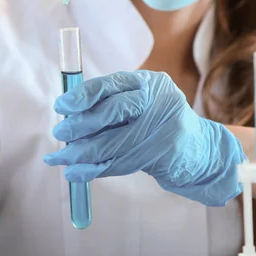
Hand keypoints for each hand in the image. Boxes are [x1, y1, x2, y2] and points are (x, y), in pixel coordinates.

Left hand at [44, 71, 246, 206]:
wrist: (198, 149)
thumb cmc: (156, 122)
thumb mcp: (140, 102)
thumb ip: (108, 103)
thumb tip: (66, 114)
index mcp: (147, 82)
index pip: (110, 85)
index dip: (82, 95)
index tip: (61, 106)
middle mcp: (157, 101)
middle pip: (112, 111)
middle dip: (80, 124)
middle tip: (59, 133)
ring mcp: (163, 128)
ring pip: (112, 143)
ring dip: (80, 153)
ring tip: (58, 158)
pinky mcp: (163, 154)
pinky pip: (120, 164)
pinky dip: (93, 170)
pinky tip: (74, 173)